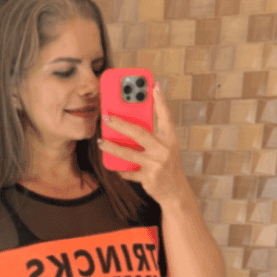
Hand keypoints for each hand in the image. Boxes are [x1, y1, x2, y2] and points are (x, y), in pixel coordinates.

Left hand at [98, 83, 188, 206]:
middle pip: (139, 133)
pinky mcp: (149, 178)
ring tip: (101, 142)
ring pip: (129, 153)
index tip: (154, 85)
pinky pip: (128, 172)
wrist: (175, 191)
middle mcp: (164, 149)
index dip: (160, 101)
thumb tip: (129, 125)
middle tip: (107, 117)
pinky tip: (112, 165)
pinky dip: (120, 169)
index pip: (165, 116)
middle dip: (121, 124)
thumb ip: (152, 136)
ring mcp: (156, 164)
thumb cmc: (167, 165)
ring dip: (112, 147)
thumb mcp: (165, 148)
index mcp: (170, 139)